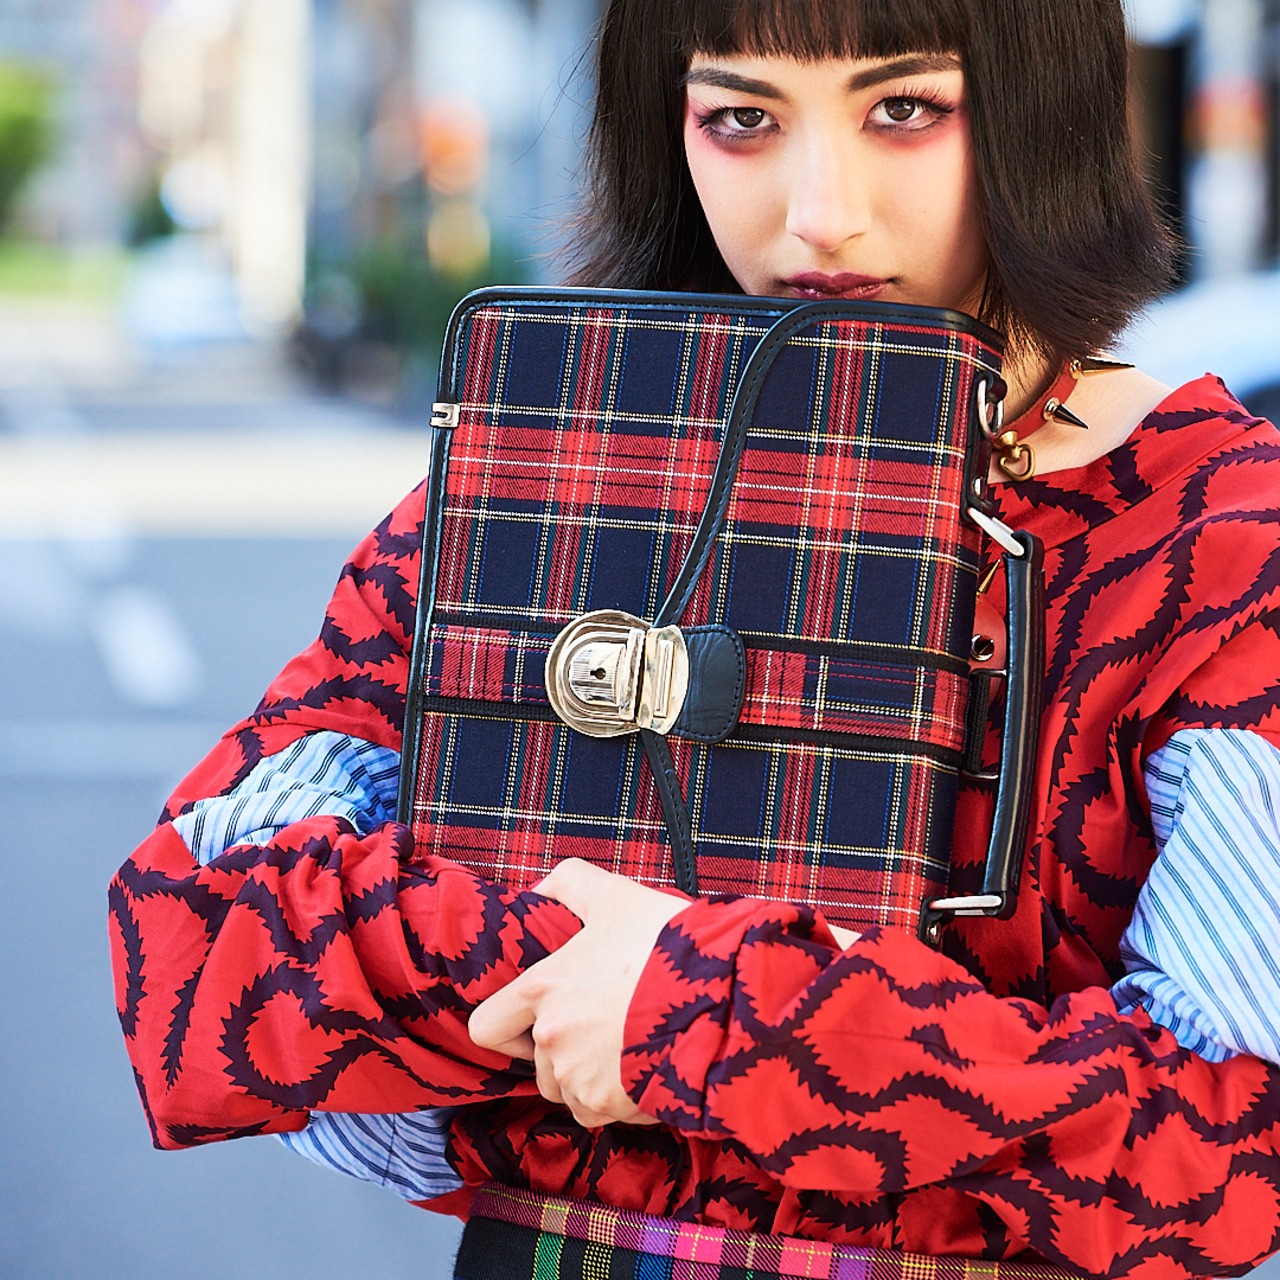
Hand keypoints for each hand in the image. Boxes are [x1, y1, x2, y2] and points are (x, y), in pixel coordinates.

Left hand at [468, 859, 685, 1127]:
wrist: (721, 996)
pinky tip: (647, 1067)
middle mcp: (551, 1037)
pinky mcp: (609, 1106)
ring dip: (589, 1078)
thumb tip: (541, 888)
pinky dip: (617, 1099)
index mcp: (542, 987)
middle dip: (562, 1053)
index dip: (505, 1026)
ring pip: (567, 1091)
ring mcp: (578, 1077)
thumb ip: (571, 883)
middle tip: (602, 1029)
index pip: (487, 1025)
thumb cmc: (666, 944)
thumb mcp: (617, 897)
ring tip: (630, 1047)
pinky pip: (599, 1112)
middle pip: (536, 1064)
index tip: (530, 1022)